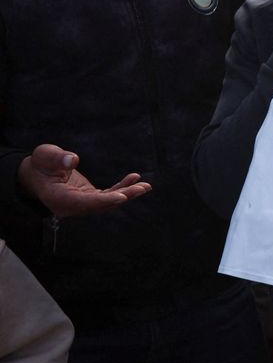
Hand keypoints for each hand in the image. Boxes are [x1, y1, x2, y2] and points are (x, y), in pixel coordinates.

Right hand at [17, 144, 150, 217]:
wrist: (36, 173)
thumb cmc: (40, 163)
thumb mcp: (44, 156)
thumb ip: (56, 158)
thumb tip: (73, 159)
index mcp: (58, 198)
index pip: (83, 203)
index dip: (103, 200)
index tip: (122, 197)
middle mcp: (71, 206)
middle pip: (99, 205)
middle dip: (122, 197)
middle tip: (141, 188)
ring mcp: (80, 204)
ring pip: (106, 203)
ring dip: (126, 194)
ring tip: (145, 186)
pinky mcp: (87, 198)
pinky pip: (107, 196)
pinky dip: (121, 188)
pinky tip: (134, 178)